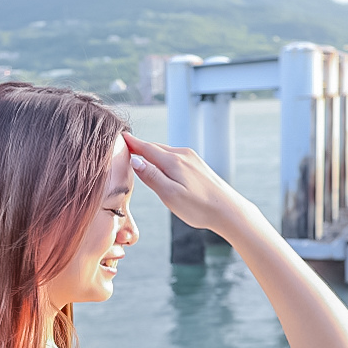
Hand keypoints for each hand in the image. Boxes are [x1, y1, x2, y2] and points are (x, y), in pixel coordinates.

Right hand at [123, 132, 247, 232]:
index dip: (131, 143)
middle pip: (154, 148)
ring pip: (164, 152)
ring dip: (150, 153)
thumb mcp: (170, 195)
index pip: (146, 148)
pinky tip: (160, 166)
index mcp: (173, 161)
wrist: (228, 210)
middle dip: (138, 147)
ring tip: (136, 155)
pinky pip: (174, 157)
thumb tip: (135, 160)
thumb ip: (151, 176)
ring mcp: (191, 159)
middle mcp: (182, 155)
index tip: (118, 137)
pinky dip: (162, 159)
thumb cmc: (199, 207)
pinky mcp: (197, 165)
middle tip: (122, 146)